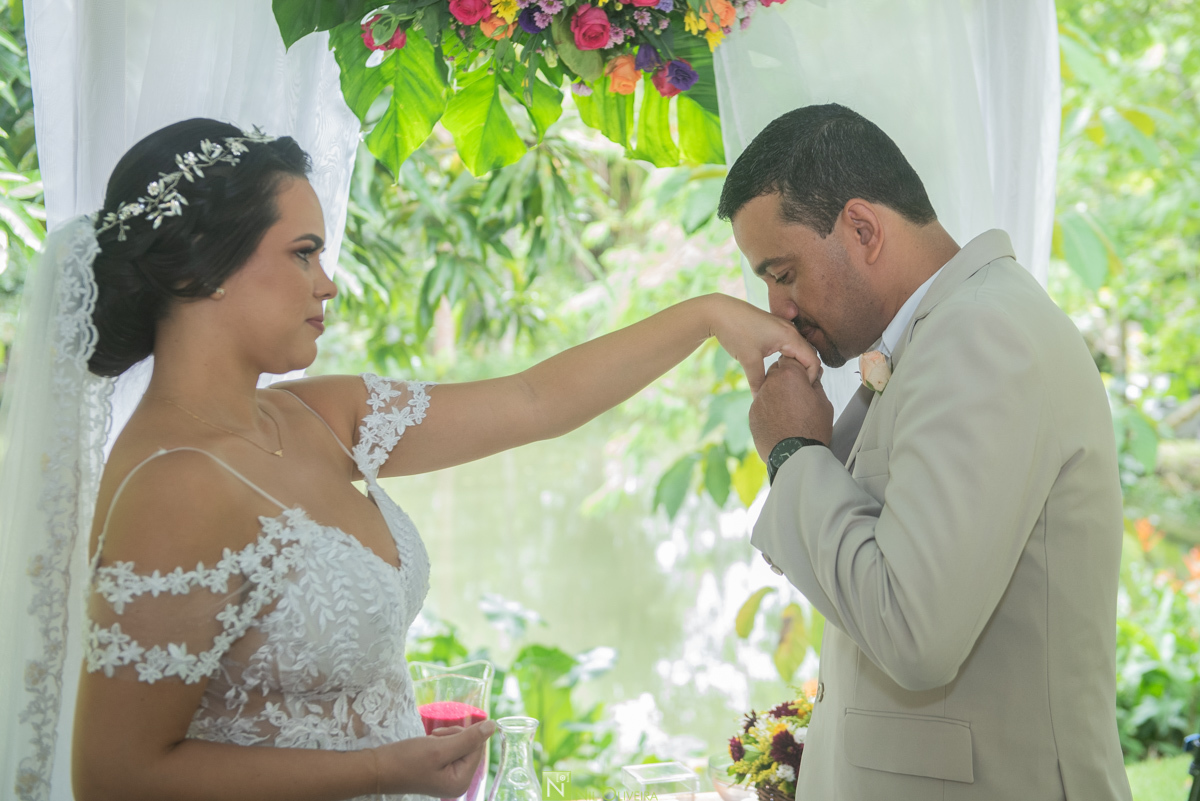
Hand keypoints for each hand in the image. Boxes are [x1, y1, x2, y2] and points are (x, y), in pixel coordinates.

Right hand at [377, 719, 495, 796]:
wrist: (377, 768)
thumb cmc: (407, 760)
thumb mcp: (440, 747)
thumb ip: (468, 738)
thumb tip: (493, 726)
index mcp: (461, 782)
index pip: (477, 748)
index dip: (462, 736)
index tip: (441, 738)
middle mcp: (457, 782)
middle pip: (469, 747)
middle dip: (452, 737)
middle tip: (433, 741)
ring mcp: (448, 777)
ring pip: (459, 744)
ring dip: (444, 738)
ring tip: (428, 745)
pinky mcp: (439, 771)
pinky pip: (448, 749)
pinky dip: (438, 743)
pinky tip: (425, 747)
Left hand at [706, 295, 820, 391]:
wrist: (719, 312)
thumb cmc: (735, 331)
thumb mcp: (748, 360)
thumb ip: (758, 381)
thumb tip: (760, 399)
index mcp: (789, 336)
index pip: (813, 361)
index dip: (811, 378)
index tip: (800, 391)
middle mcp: (790, 330)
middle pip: (808, 356)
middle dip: (805, 373)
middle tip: (794, 390)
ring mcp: (783, 328)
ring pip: (798, 351)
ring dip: (795, 366)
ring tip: (786, 382)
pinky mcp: (774, 329)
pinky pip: (789, 346)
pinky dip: (787, 358)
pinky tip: (777, 369)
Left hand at [749, 356, 833, 460]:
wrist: (794, 455)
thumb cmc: (812, 430)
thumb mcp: (823, 403)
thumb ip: (816, 384)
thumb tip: (813, 376)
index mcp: (790, 375)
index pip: (791, 358)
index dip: (800, 367)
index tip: (805, 375)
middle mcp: (770, 383)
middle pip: (776, 370)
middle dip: (786, 377)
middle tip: (798, 392)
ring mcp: (759, 399)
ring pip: (767, 387)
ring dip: (776, 392)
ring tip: (790, 409)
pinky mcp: (752, 414)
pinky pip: (761, 404)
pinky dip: (769, 408)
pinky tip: (780, 419)